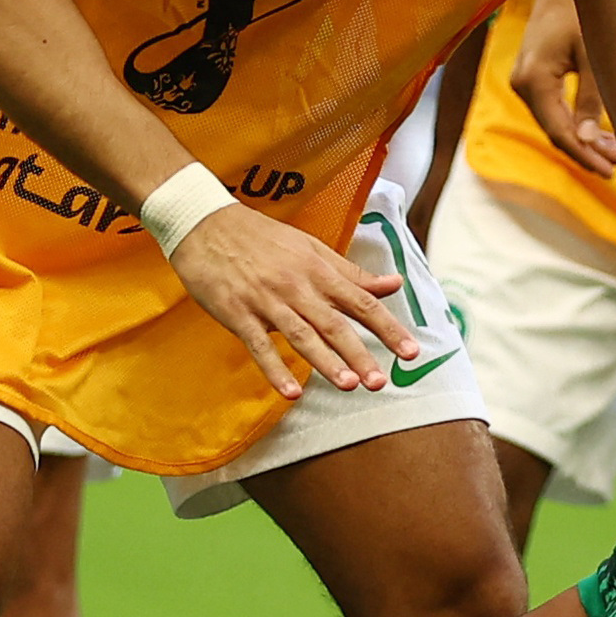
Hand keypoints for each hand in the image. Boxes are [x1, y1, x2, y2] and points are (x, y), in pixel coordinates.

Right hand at [162, 195, 416, 396]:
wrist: (205, 223)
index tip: (411, 352)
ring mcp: (266, 301)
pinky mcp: (237, 313)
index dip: (387, 327)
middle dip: (359, 354)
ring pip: (301, 335)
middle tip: (380, 382)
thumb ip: (351, 273)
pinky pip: (259, 346)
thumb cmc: (262, 238)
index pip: (361, 301)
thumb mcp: (311, 248)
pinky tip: (291, 393)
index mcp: (318, 269)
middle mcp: (296, 286)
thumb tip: (394, 284)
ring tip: (348, 385)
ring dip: (325, 362)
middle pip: (334, 324)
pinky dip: (275, 370)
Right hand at [511, 9, 615, 176]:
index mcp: (534, 79)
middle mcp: (522, 83)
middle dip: (585, 150)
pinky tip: (598, 132)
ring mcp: (524, 80)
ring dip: (581, 138)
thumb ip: (591, 99)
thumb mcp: (592, 55)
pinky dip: (574, 122)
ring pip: (554, 122)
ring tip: (613, 152)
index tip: (609, 170)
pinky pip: (552, 108)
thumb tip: (588, 141)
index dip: (584, 155)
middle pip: (555, 130)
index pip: (559, 132)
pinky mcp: (532, 76)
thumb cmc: (582, 10)